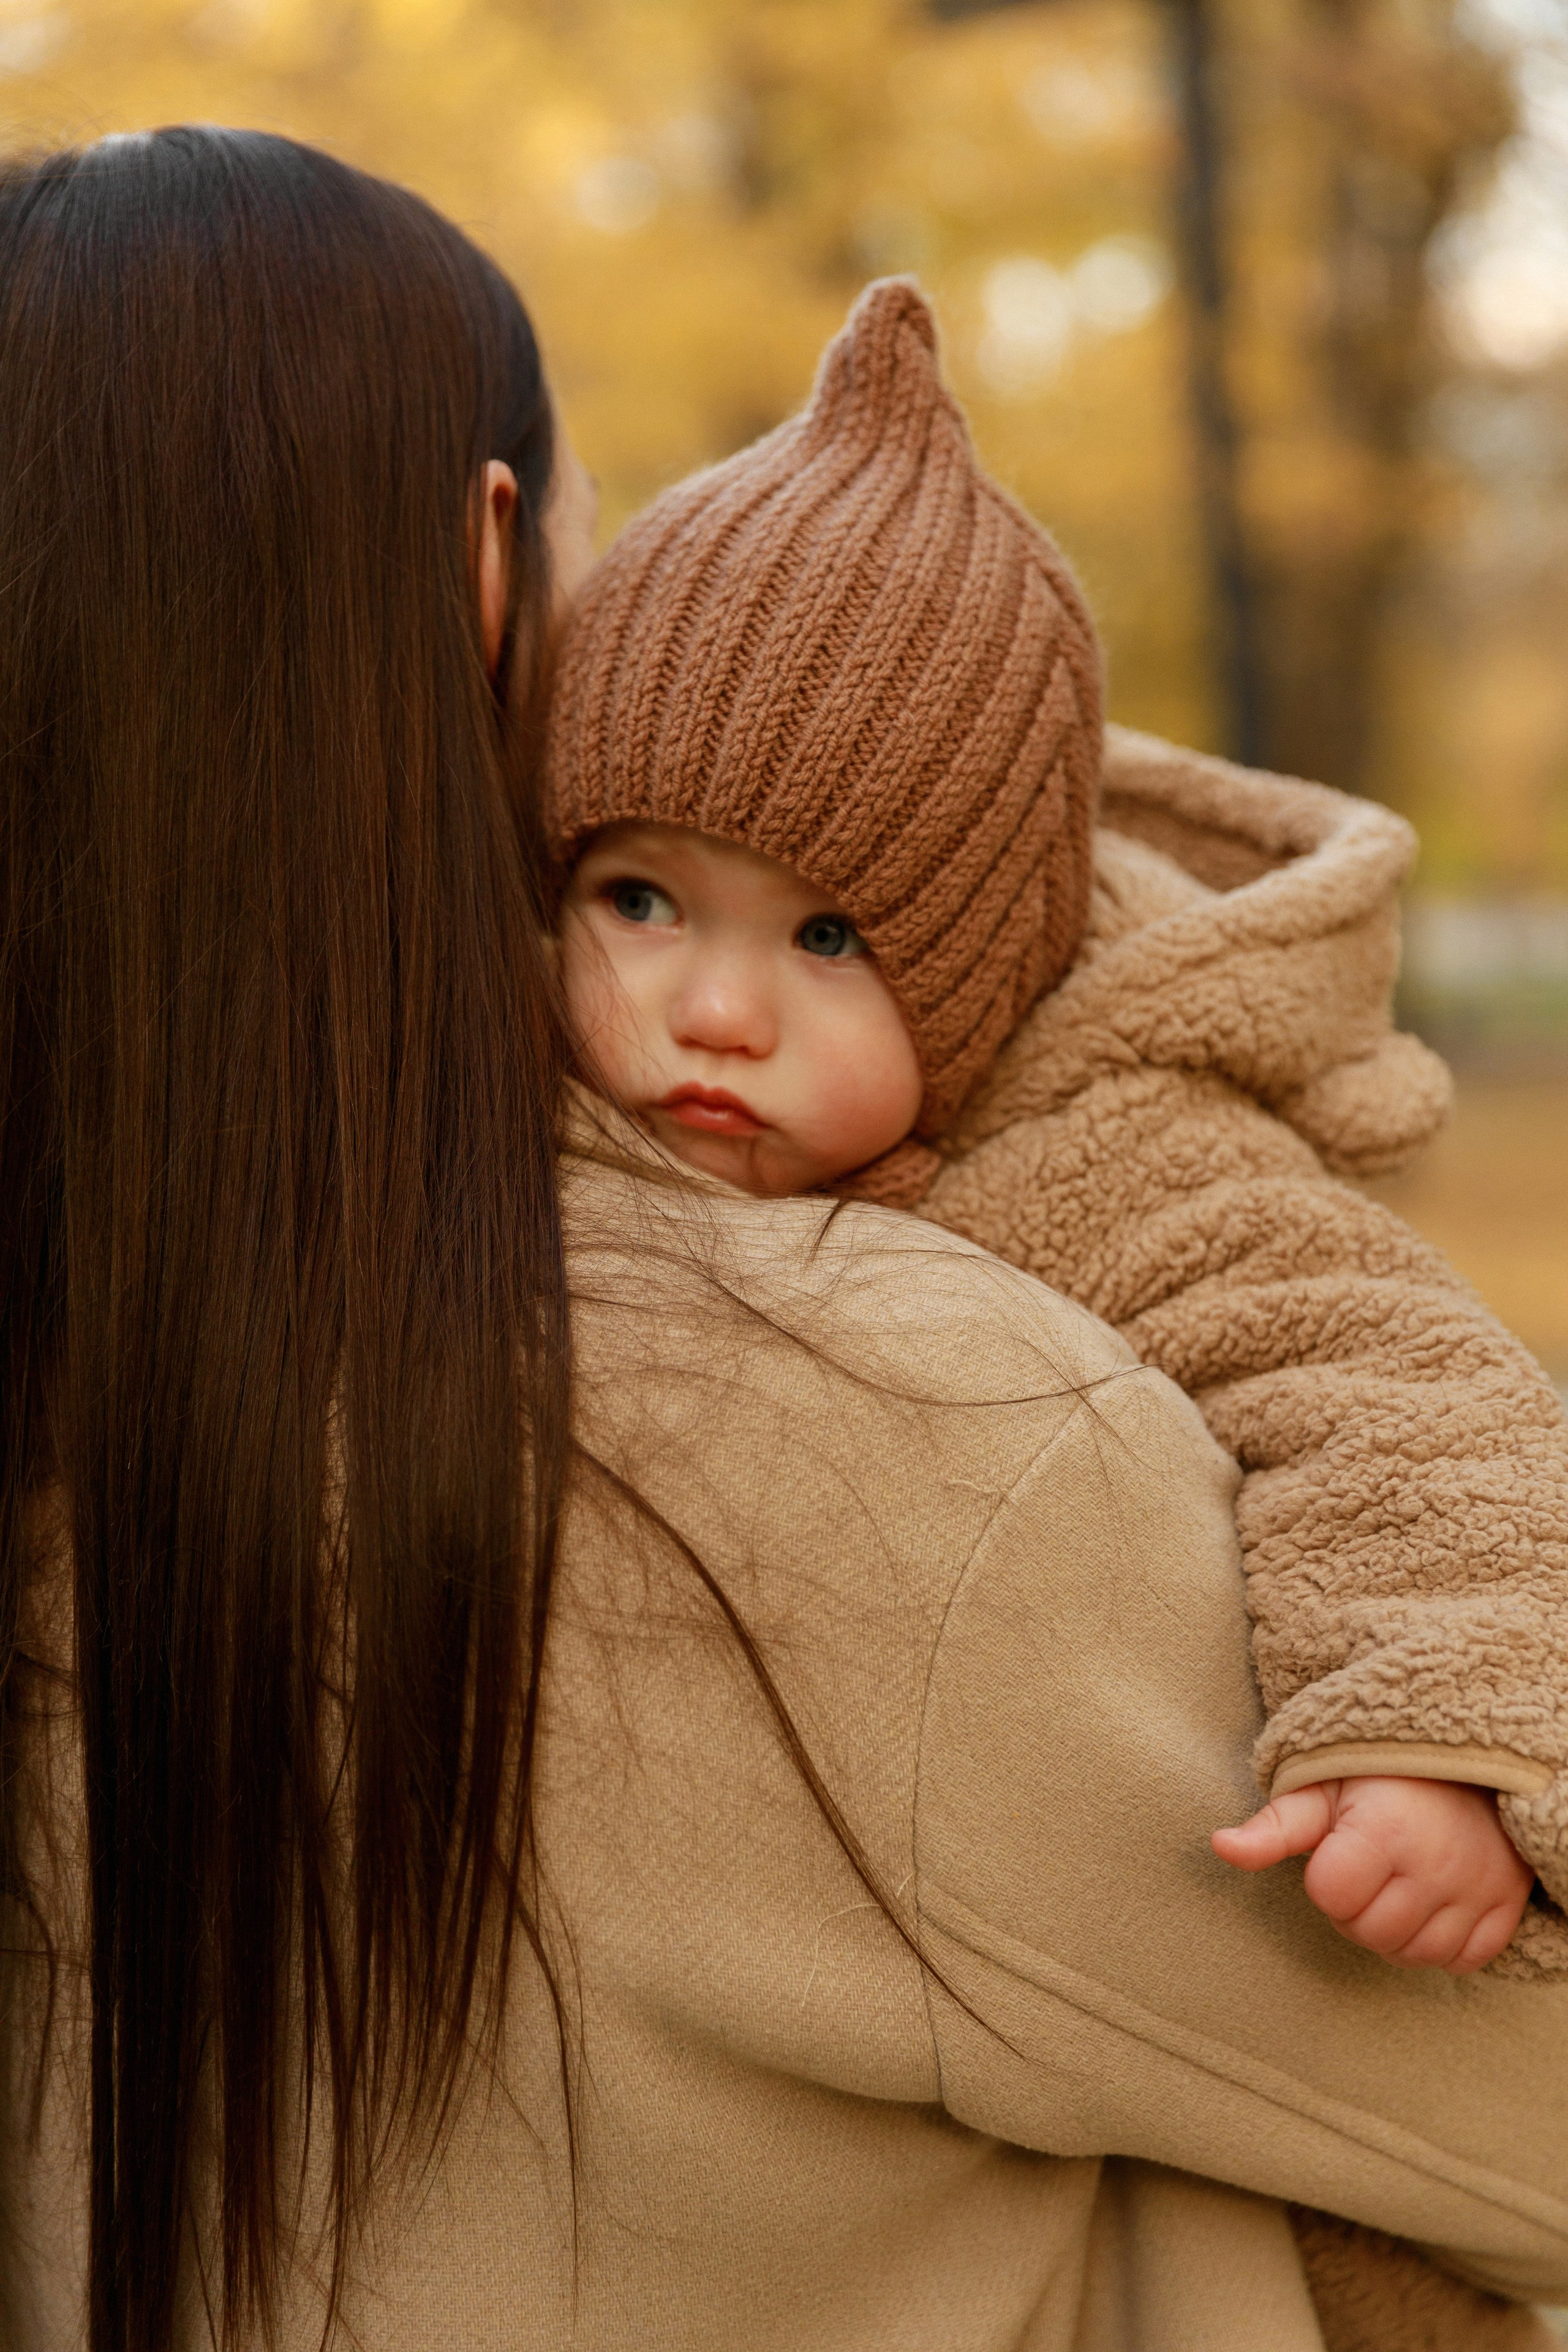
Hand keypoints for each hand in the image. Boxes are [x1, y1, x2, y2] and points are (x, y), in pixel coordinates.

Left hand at [1211, 1776, 1533, 1974]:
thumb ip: (1274, 1825)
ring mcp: (1477, 1888)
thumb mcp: (1322, 1785)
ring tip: (1394, 1887)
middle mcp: (1436, 1864)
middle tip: (1366, 1869)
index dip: (1325, 1879)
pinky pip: (1463, 1960)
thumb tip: (1219, 1847)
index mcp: (1385, 1830)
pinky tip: (1429, 1907)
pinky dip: (1441, 1945)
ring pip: (1415, 1955)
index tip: (1337, 1851)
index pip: (1331, 1896)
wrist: (1469, 1753)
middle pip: (1370, 1933)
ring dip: (1394, 1932)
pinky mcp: (1506, 1903)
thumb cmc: (1384, 1772)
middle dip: (1355, 1909)